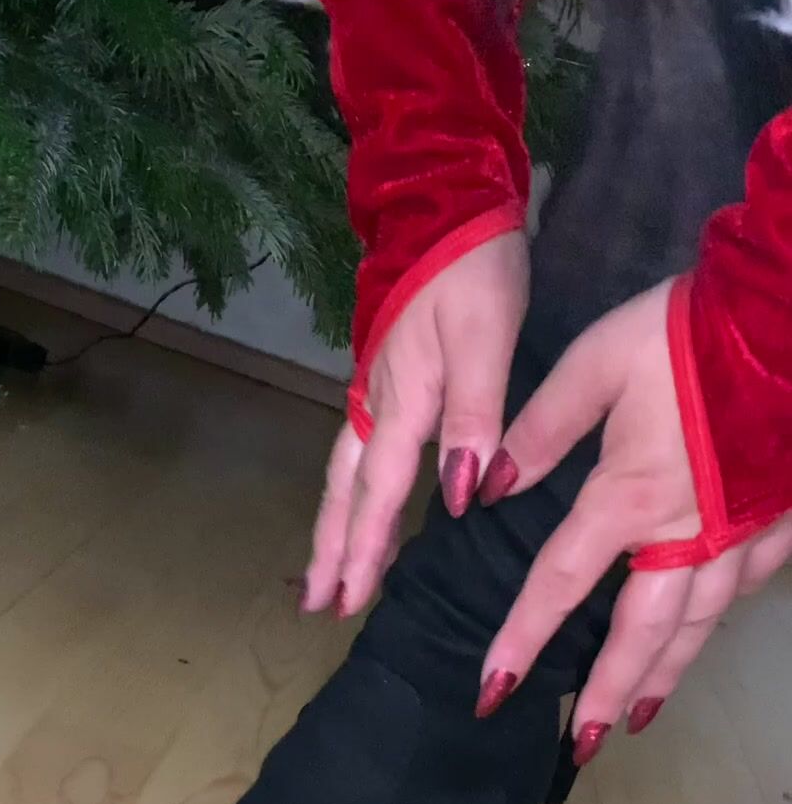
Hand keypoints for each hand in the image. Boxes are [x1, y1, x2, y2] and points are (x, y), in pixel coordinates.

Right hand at [303, 230, 528, 618]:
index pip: (379, 492)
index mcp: (402, 399)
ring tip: (324, 572)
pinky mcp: (383, 375)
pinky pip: (357, 449)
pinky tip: (359, 505)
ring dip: (334, 525)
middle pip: (345, 491)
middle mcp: (377, 401)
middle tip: (317, 604)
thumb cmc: (472, 268)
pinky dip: (350, 490)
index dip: (366, 549)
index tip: (349, 600)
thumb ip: (475, 417)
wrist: (444, 199)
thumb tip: (458, 497)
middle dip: (332, 550)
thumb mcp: (486, 337)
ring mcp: (373, 388)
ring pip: (343, 471)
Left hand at [477, 280, 791, 759]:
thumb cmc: (686, 332)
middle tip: (582, 745)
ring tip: (636, 718)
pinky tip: (702, 637)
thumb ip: (539, 430)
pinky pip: (747, 588)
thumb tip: (489, 487)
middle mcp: (686, 534)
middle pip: (640, 634)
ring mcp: (741, 533)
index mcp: (628, 499)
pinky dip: (718, 622)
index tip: (492, 692)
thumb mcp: (595, 363)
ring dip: (664, 676)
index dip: (522, 641)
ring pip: (698, 625)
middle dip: (608, 695)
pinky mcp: (779, 519)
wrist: (786, 312)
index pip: (559, 585)